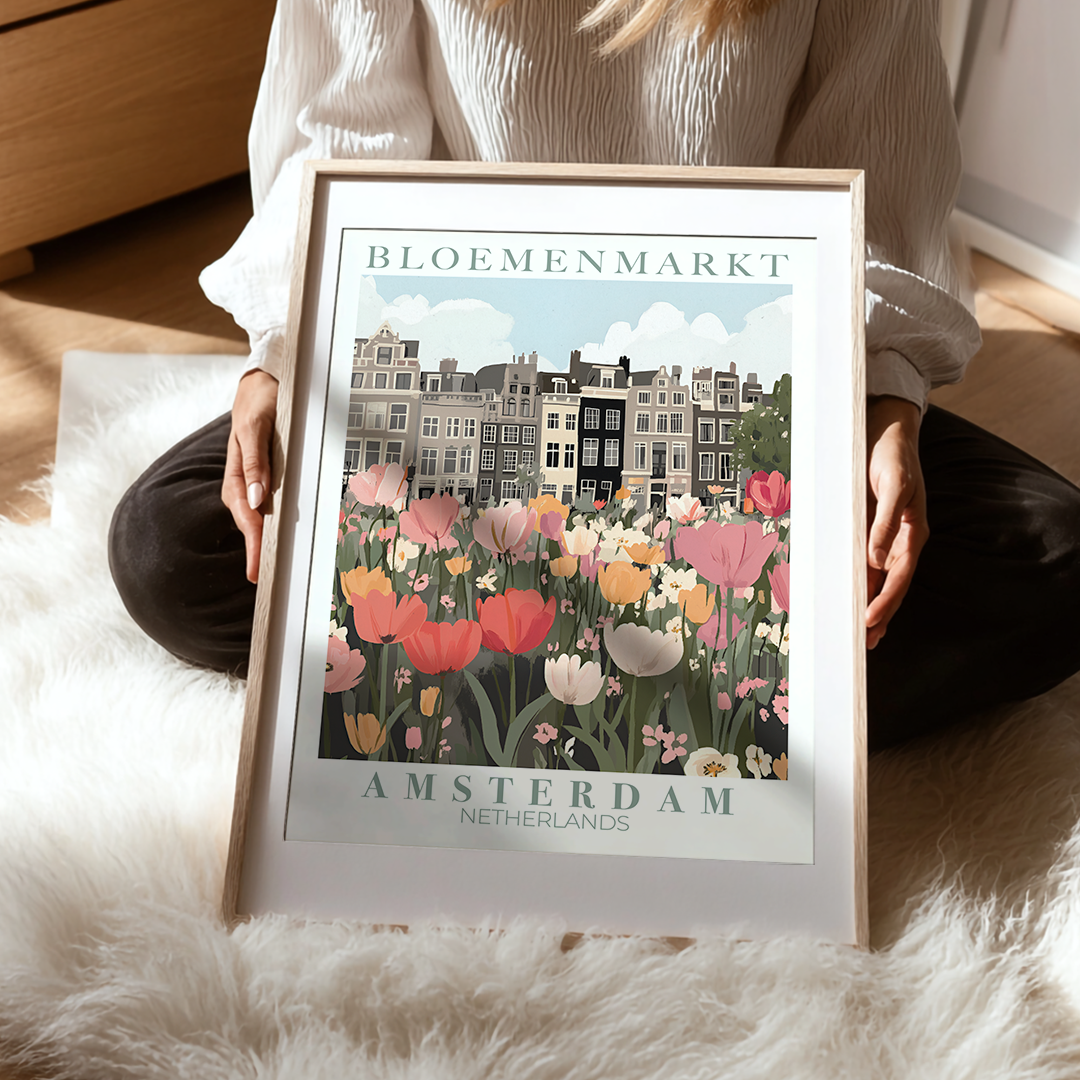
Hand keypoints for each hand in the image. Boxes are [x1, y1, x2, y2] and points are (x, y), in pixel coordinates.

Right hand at [222, 369, 278, 583]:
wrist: (263, 381)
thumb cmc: (259, 401)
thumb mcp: (256, 425)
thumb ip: (255, 460)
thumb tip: (256, 499)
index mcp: (238, 473)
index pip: (246, 516)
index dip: (252, 545)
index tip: (256, 571)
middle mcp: (246, 482)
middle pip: (252, 524)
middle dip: (258, 552)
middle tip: (267, 583)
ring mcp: (257, 481)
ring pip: (260, 518)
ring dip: (265, 542)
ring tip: (273, 570)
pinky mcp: (268, 477)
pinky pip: (271, 506)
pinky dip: (275, 524)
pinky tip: (283, 539)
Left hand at [865, 396, 928, 649]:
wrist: (886, 431)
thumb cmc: (893, 455)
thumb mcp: (893, 484)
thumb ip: (886, 520)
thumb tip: (877, 558)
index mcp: (913, 533)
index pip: (899, 576)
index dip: (886, 600)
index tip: (870, 621)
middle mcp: (900, 540)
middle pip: (890, 586)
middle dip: (879, 615)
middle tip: (863, 645)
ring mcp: (885, 537)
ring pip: (877, 579)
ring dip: (869, 605)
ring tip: (860, 636)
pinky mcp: (869, 530)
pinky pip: (863, 563)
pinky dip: (858, 584)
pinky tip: (849, 599)